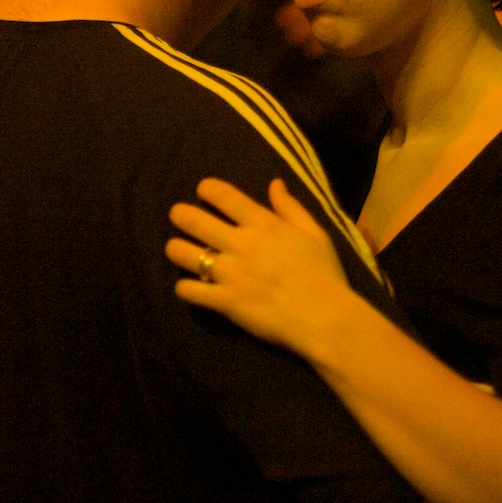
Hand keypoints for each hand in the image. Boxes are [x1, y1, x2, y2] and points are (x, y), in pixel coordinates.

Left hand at [166, 178, 351, 356]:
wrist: (326, 319)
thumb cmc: (325, 275)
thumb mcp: (315, 233)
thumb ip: (291, 208)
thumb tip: (274, 183)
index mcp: (263, 224)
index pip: (224, 195)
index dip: (207, 188)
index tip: (202, 190)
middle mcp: (241, 243)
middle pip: (194, 220)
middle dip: (180, 214)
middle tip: (177, 215)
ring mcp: (229, 273)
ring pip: (184, 253)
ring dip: (176, 249)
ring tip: (176, 249)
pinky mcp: (224, 301)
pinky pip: (189, 290)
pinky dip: (184, 288)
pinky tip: (188, 287)